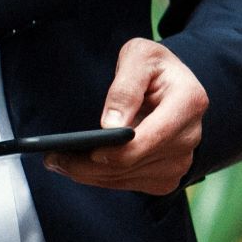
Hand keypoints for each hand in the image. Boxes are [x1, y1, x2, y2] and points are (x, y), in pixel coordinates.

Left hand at [47, 37, 205, 193]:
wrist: (173, 85)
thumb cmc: (154, 67)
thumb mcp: (139, 56)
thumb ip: (125, 86)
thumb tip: (111, 125)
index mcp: (189, 103)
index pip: (148, 139)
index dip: (115, 151)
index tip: (82, 149)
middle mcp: (190, 137)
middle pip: (132, 164)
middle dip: (88, 164)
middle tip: (52, 157)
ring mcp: (181, 161)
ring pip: (126, 178)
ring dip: (89, 174)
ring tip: (58, 161)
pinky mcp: (168, 177)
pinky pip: (127, 185)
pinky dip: (101, 178)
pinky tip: (81, 167)